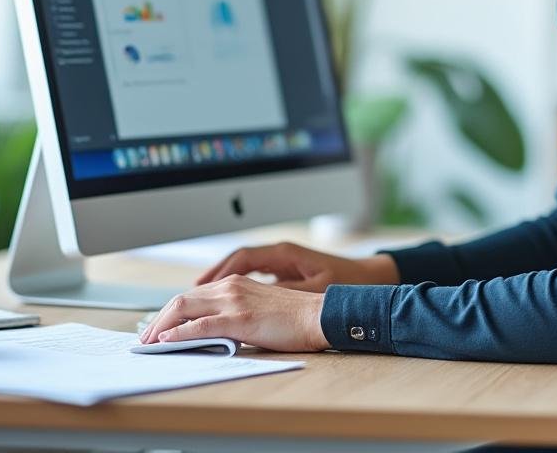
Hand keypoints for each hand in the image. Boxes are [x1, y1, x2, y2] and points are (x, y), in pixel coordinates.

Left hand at [139, 274, 329, 351]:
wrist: (318, 316)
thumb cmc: (295, 317)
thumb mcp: (259, 308)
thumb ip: (236, 312)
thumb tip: (213, 330)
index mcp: (235, 283)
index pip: (192, 295)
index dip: (170, 312)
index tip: (158, 328)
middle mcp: (230, 286)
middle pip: (182, 300)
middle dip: (158, 320)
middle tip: (146, 339)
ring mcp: (234, 301)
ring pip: (184, 309)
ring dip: (162, 327)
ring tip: (150, 344)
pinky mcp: (239, 319)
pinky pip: (200, 326)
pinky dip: (178, 334)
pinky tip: (166, 343)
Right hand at [195, 241, 398, 292]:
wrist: (371, 280)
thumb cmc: (347, 284)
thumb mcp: (314, 290)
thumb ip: (284, 294)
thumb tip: (253, 302)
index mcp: (284, 253)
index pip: (241, 258)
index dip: (216, 272)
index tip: (196, 289)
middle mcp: (280, 254)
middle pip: (234, 261)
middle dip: (208, 279)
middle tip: (186, 297)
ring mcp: (282, 262)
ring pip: (241, 269)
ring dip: (218, 283)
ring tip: (194, 300)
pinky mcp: (286, 272)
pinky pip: (251, 277)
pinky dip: (233, 287)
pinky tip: (222, 303)